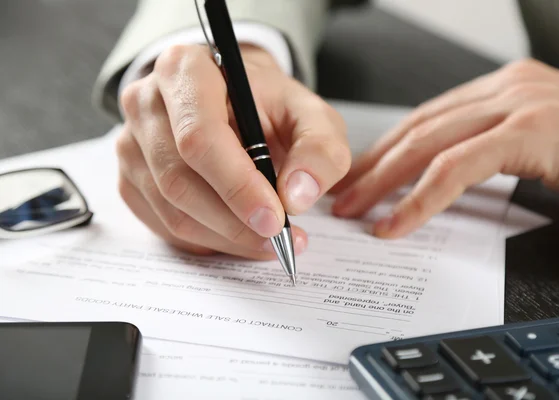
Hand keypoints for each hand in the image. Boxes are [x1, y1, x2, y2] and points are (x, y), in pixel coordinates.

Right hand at [116, 44, 349, 258]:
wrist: (236, 103)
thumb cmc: (270, 106)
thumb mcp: (311, 115)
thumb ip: (319, 149)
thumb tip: (296, 197)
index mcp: (185, 71)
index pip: (199, 138)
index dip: (237, 186)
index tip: (275, 219)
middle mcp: (145, 104)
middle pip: (179, 180)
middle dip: (235, 223)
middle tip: (281, 241)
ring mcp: (131, 144)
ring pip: (171, 211)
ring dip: (225, 238)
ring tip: (269, 242)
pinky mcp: (130, 179)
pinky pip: (164, 226)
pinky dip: (207, 241)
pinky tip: (240, 236)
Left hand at [331, 59, 558, 237]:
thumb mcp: (540, 147)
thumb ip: (493, 153)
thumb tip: (445, 182)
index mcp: (504, 89)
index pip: (428, 119)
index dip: (387, 150)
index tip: (359, 178)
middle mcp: (505, 88)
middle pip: (418, 129)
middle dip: (373, 166)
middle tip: (341, 197)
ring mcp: (518, 105)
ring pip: (428, 144)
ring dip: (383, 181)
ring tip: (355, 211)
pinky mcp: (531, 131)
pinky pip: (458, 169)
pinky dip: (421, 199)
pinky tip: (397, 223)